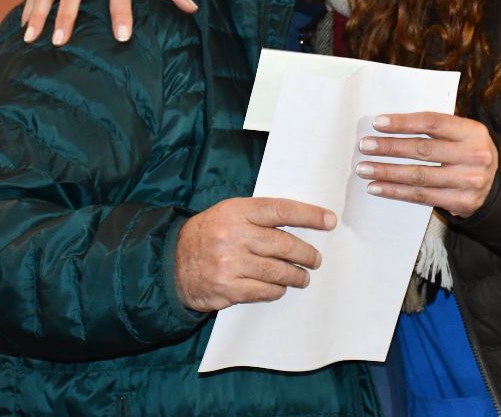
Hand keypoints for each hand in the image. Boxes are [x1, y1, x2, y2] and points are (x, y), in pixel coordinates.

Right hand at [175, 197, 336, 311]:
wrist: (171, 262)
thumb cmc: (207, 235)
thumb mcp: (228, 213)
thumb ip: (258, 216)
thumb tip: (299, 223)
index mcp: (237, 211)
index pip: (281, 210)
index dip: (309, 215)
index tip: (329, 220)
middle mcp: (234, 235)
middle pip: (285, 244)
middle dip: (307, 253)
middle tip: (316, 259)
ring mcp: (231, 263)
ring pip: (278, 271)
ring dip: (296, 275)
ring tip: (303, 276)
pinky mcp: (228, 288)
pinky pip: (264, 291)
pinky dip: (277, 290)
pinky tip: (280, 287)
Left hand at [355, 112, 497, 218]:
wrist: (499, 183)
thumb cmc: (469, 152)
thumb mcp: (462, 134)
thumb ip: (435, 129)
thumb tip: (389, 126)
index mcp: (472, 131)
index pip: (432, 123)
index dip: (403, 122)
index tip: (378, 123)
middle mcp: (473, 156)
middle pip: (422, 150)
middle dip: (389, 147)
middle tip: (364, 146)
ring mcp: (468, 181)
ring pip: (418, 175)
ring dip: (386, 172)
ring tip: (364, 168)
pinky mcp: (461, 202)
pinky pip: (421, 196)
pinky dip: (395, 192)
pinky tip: (377, 187)